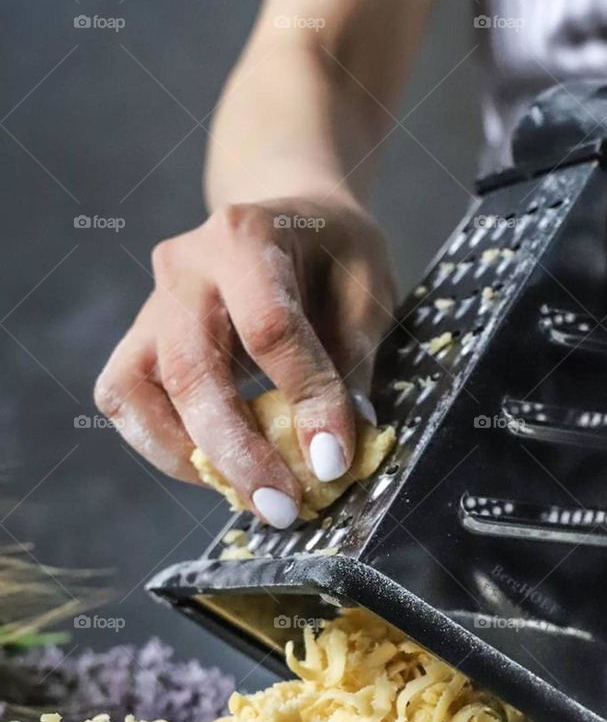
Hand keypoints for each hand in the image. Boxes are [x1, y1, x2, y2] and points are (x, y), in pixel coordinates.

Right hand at [94, 193, 394, 525]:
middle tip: (282, 506)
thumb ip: (353, 356)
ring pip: (137, 391)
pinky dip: (164, 444)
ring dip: (189, 456)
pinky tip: (216, 469)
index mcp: (247, 235)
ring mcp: (152, 301)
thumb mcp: (366, 285)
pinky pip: (125, 399)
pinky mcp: (138, 338)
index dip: (305, 399)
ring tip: (248, 495)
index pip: (270, 328)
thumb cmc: (333, 250)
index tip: (333, 460)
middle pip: (192, 369)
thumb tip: (335, 445)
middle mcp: (185, 265)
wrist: (288, 216)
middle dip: (238, 450)